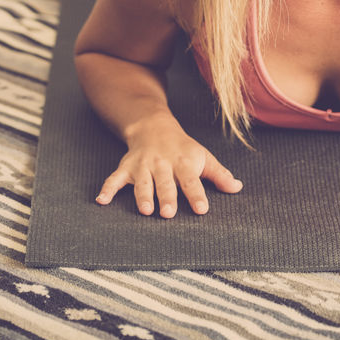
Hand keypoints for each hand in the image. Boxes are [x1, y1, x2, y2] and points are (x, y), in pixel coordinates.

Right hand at [96, 114, 241, 217]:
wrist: (153, 127)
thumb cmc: (182, 148)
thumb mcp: (203, 156)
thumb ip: (219, 174)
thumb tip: (238, 188)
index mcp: (183, 163)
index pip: (191, 180)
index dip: (197, 195)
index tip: (202, 210)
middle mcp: (162, 164)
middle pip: (165, 183)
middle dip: (166, 197)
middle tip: (168, 213)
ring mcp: (142, 166)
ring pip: (142, 182)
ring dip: (143, 195)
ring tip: (145, 210)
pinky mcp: (126, 167)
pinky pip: (114, 178)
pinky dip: (107, 188)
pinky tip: (101, 201)